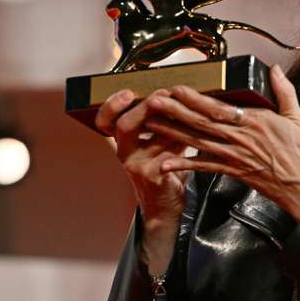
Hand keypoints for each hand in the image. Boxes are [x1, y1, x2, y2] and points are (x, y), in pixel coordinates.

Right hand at [95, 88, 188, 274]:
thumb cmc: (164, 171)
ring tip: (186, 107)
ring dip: (172, 120)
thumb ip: (164, 124)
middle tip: (164, 95)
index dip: (111, 105)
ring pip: (153, 135)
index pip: (105, 121)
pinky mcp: (153, 176)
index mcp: (123, 142)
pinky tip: (194, 133)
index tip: (128, 92)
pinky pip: (168, 152)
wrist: (163, 208)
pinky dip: (182, 139)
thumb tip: (180, 96)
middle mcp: (125, 153)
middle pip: (124, 125)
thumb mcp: (159, 144)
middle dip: (145, 106)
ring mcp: (137, 165)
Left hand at [143, 65, 299, 221]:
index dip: (195, 99)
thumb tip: (275, 70)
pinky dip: (184, 166)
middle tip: (153, 102)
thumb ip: (284, 92)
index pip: (218, 108)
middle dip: (174, 111)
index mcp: (254, 122)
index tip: (177, 89)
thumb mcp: (298, 117)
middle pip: (200, 123)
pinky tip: (166, 164)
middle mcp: (239, 138)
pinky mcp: (233, 172)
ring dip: (172, 133)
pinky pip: (204, 168)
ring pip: (197, 142)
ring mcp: (234, 156)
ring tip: (152, 124)